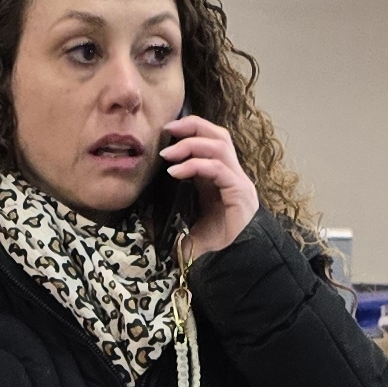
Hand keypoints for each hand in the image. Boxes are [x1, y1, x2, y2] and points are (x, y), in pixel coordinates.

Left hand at [160, 116, 257, 258]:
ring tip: (167, 155)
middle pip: (219, 135)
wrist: (235, 259)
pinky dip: (195, 165)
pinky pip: (218, 169)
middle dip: (193, 127)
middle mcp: (233, 174)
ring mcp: (239, 182)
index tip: (167, 131)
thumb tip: (148, 206)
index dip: (192, 129)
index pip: (212, 140)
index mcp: (222, 175)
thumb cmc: (213, 240)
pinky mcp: (240, 192)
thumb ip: (178, 201)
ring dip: (191, 145)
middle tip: (167, 131)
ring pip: (220, 146)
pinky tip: (176, 172)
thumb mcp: (189, 216)